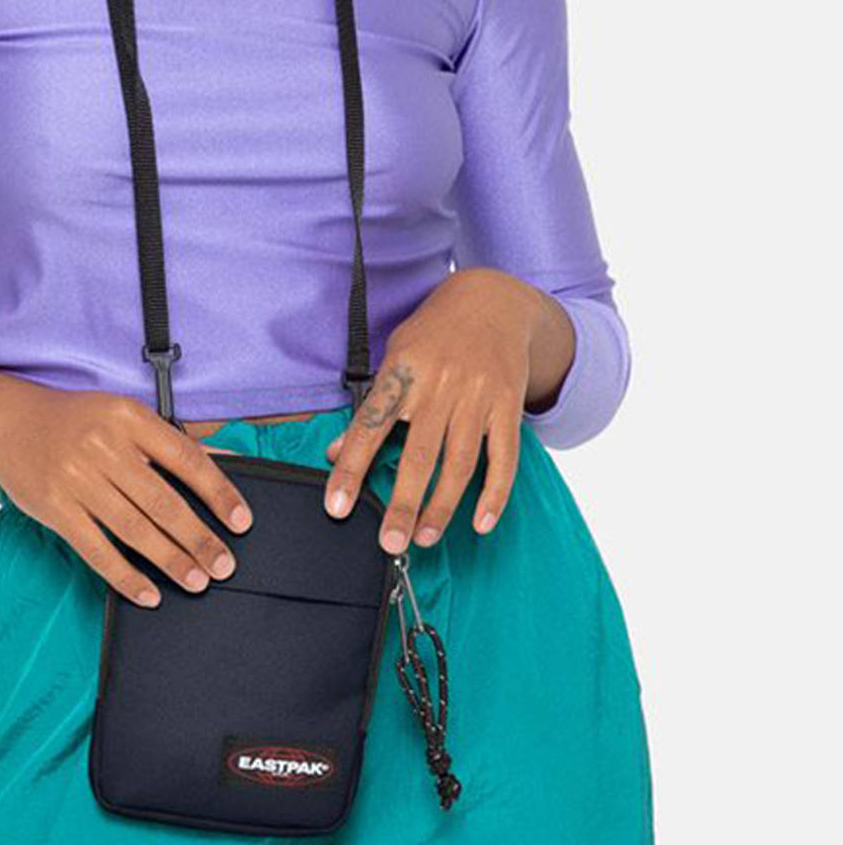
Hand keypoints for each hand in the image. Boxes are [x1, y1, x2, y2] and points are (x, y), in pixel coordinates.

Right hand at [0, 383, 252, 607]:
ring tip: (196, 580)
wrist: (7, 421)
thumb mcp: (123, 415)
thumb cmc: (74, 420)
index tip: (240, 520)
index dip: (218, 492)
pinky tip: (148, 594)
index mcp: (129, 418)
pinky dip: (125, 576)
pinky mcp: (54, 508)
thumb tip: (221, 465)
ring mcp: (76, 479)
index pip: (186, 459)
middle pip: (163, 501)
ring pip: (133, 529)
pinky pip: (96, 549)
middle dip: (198, 538)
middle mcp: (103, 447)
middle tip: (224, 565)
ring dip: (169, 560)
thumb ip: (167, 442)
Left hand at [323, 269, 574, 551]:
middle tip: (390, 542)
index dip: (352, 470)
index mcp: (404, 372)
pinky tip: (481, 522)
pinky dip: (494, 493)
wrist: (494, 301)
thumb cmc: (433, 334)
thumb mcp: (393, 359)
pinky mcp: (508, 406)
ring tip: (424, 538)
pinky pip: (504, 457)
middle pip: (419, 454)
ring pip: (460, 462)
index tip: (336, 507)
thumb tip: (336, 452)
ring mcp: (479, 397)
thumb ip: (370, 407)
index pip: (371, 428)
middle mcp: (442, 385)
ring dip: (442, 506)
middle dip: (402, 503)